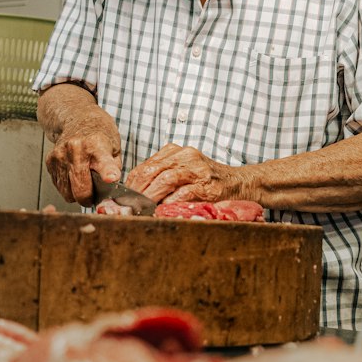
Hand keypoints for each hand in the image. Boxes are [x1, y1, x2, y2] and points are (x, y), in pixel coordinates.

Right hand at [46, 117, 121, 205]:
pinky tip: (73, 174)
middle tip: (94, 196)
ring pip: (67, 192)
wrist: (76, 117)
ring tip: (83, 181)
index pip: (103, 163)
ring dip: (76, 194)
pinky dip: (67, 186)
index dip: (107, 173)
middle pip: (81, 189)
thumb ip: (114, 168)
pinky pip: (59, 186)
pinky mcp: (50, 161)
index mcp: (97, 145)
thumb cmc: (98, 133)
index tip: (111, 178)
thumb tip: (110, 187)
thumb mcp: (114, 146)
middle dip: (88, 199)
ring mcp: (60, 155)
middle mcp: (76, 150)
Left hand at [125, 144, 251, 205]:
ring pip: (167, 179)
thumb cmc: (208, 180)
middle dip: (138, 189)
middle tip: (128, 205)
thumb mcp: (183, 171)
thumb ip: (162, 177)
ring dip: (152, 195)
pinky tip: (163, 210)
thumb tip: (136, 194)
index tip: (122, 196)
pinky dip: (171, 202)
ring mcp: (198, 169)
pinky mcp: (208, 185)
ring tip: (142, 207)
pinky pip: (185, 193)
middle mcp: (186, 156)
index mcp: (176, 152)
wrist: (239, 182)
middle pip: (153, 170)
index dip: (132, 182)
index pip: (146, 165)